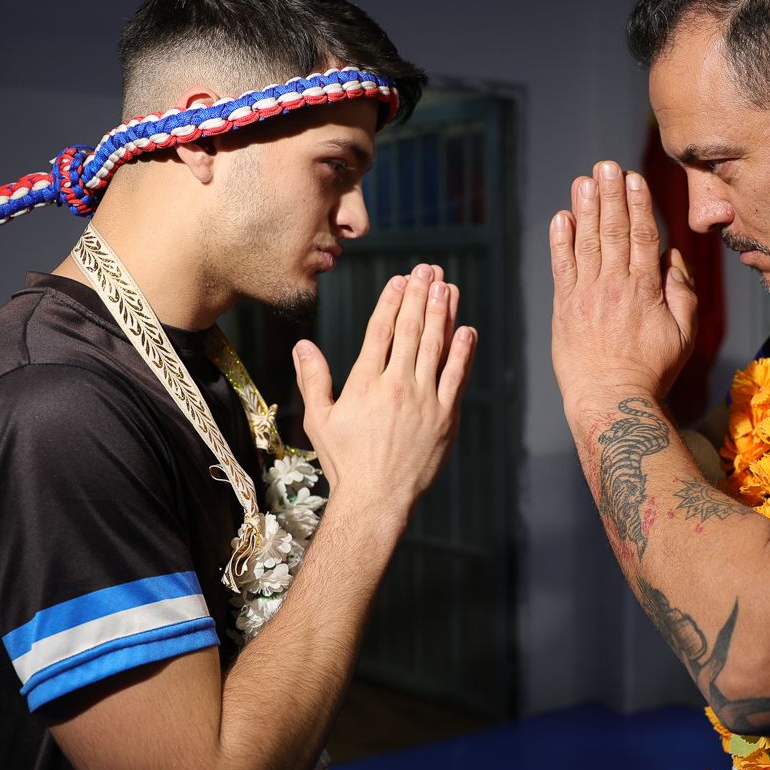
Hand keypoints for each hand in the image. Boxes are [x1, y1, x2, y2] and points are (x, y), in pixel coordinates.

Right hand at [293, 263, 476, 518]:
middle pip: (411, 330)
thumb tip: (302, 345)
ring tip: (448, 287)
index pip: (380, 331)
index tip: (400, 280)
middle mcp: (396, 386)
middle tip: (428, 270)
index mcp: (365, 383)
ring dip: (443, 313)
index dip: (391, 301)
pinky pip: (457, 377)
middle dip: (420, 295)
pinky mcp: (445, 417)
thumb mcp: (319, 420)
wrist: (377, 499)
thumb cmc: (345, 462)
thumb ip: (314, 379)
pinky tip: (467, 330)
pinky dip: (463, 352)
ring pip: (436, 346)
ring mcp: (424, 400)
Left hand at [549, 160, 696, 412]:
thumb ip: (683, 291)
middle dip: (610, 194)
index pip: (642, 235)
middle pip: (613, 230)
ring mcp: (587, 295)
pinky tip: (560, 217)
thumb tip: (672, 256)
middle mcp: (615, 285)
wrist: (611, 401)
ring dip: (585, 208)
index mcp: (646, 289)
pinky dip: (560, 241)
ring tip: (584, 179)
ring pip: (586, 242)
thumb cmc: (652, 371)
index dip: (637, 204)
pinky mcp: (565, 308)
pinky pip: (561, 267)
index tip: (634, 179)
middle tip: (606, 165)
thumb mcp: (685, 333)